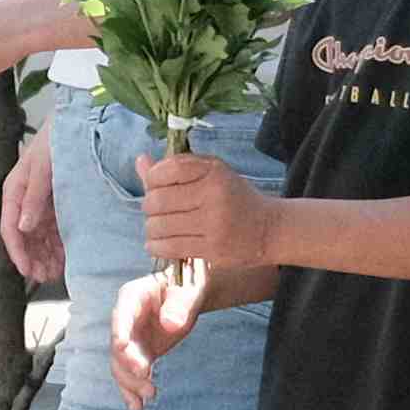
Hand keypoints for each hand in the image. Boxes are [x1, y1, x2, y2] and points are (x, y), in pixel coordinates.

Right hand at [0, 131, 62, 286]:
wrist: (76, 121)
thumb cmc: (55, 140)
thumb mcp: (43, 167)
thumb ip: (34, 196)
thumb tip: (23, 226)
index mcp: (15, 190)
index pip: (9, 227)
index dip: (17, 251)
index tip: (27, 270)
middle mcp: (25, 200)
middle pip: (24, 236)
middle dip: (32, 258)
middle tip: (45, 277)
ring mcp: (41, 203)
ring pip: (38, 237)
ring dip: (44, 256)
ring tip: (54, 273)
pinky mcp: (57, 203)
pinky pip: (54, 230)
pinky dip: (57, 245)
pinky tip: (63, 259)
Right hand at [107, 267, 197, 406]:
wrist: (189, 295)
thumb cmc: (188, 285)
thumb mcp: (189, 290)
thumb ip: (180, 305)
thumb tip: (170, 325)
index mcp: (133, 296)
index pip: (121, 314)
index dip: (120, 329)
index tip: (122, 346)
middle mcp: (125, 319)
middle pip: (119, 345)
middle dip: (129, 363)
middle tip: (145, 377)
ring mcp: (130, 338)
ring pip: (121, 364)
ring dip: (131, 382)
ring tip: (149, 395)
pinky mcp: (139, 353)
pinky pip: (131, 373)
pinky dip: (132, 390)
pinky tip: (137, 407)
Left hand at [135, 149, 271, 275]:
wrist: (268, 229)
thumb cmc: (234, 197)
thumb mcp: (210, 173)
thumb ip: (176, 168)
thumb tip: (140, 161)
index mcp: (213, 171)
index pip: (166, 170)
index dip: (152, 179)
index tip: (155, 186)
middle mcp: (213, 195)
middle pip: (157, 201)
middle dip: (149, 207)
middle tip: (156, 211)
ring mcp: (213, 223)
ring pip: (159, 226)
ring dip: (151, 229)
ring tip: (158, 228)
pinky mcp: (212, 248)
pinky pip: (169, 247)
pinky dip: (156, 246)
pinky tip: (158, 243)